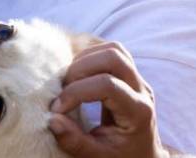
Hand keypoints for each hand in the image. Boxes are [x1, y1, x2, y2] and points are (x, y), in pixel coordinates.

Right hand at [49, 41, 169, 157]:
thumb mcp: (98, 157)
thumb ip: (75, 141)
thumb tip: (53, 119)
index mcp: (138, 112)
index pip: (107, 85)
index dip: (77, 92)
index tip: (57, 110)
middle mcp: (143, 91)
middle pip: (114, 57)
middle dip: (81, 67)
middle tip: (64, 89)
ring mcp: (139, 81)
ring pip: (115, 49)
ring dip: (86, 59)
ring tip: (69, 83)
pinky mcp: (132, 77)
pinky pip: (114, 53)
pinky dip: (91, 58)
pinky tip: (78, 77)